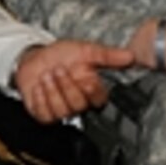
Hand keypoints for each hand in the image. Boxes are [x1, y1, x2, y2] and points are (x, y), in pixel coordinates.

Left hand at [13, 41, 133, 122]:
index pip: (99, 99)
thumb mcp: (85, 50)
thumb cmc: (61, 55)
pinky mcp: (44, 113)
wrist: (35, 57)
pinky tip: (38, 87)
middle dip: (67, 85)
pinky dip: (40, 99)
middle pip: (79, 105)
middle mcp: (77, 101)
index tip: (87, 79)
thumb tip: (131, 56)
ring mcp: (61, 109)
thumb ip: (107, 55)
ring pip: (62, 111)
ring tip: (46, 75)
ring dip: (52, 90)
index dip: (92, 91)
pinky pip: (45, 114)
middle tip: (59, 69)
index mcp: (91, 88)